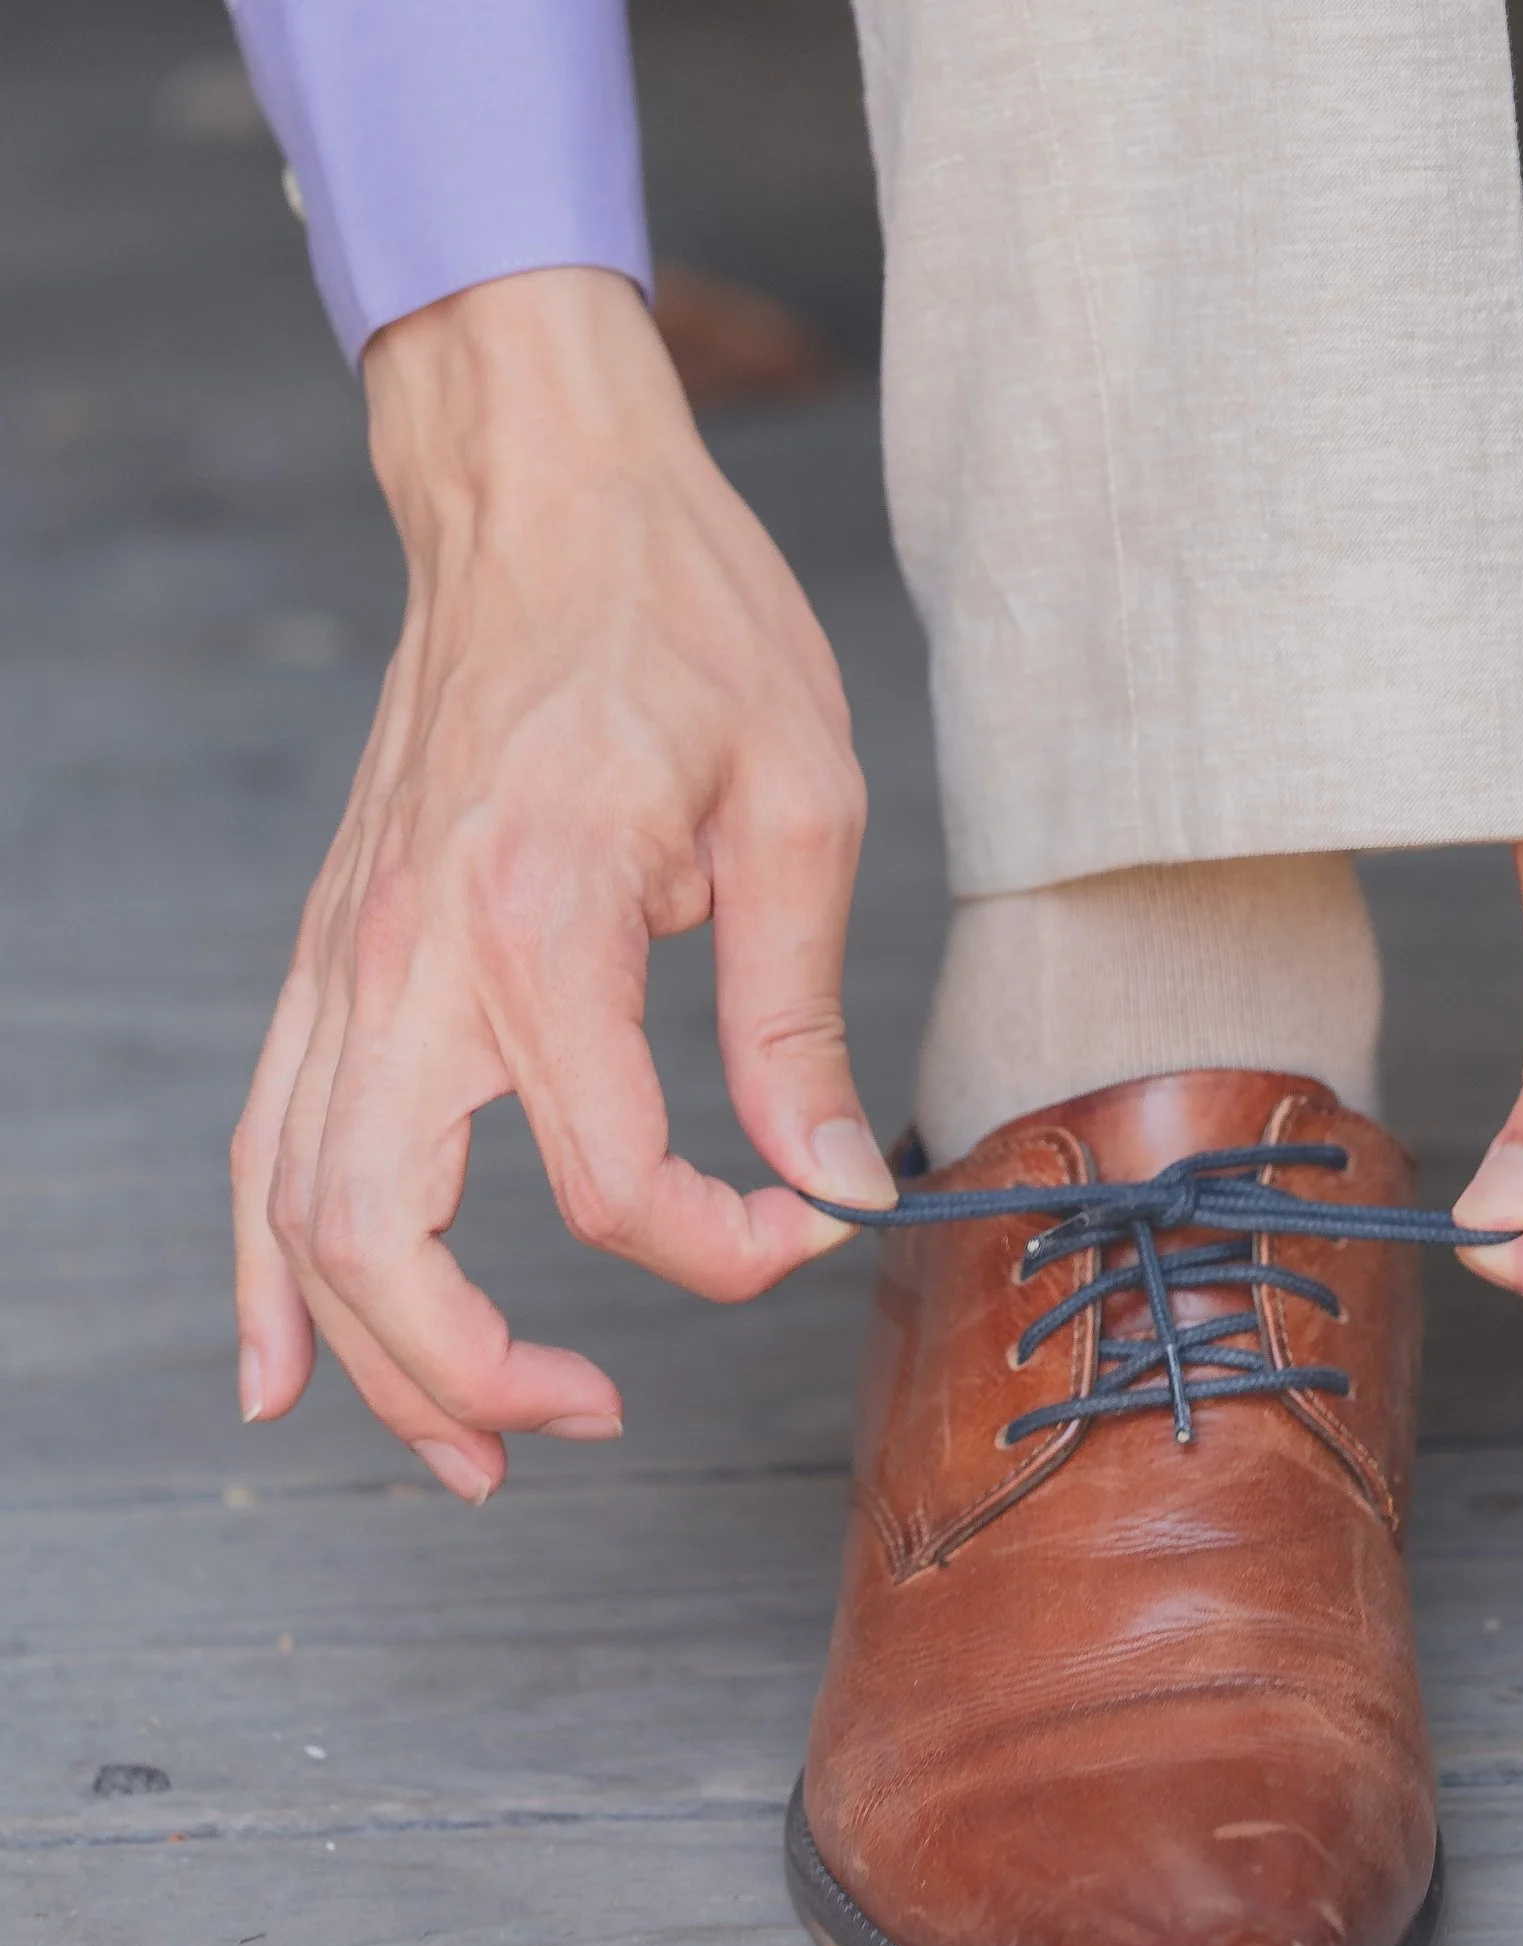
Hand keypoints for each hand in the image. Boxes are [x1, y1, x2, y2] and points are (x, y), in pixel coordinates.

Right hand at [229, 269, 892, 1498]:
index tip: (803, 1224)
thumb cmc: (681, 617)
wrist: (541, 495)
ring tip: (474, 1449)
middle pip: (385, 1239)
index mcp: (542, 913)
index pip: (610, 1178)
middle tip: (591, 1414)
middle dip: (477, 1371)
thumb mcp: (798, 798)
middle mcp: (410, 951)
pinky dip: (264, 1270)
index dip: (719, 1248)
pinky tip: (288, 1374)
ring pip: (301, 1212)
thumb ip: (798, 1014)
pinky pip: (262, 1138)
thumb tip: (837, 1185)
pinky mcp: (329, 950)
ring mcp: (345, 955)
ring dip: (374, 1357)